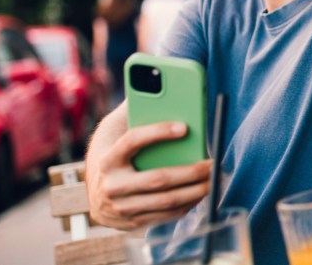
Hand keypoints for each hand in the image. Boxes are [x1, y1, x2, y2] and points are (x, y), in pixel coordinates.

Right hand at [86, 121, 211, 229]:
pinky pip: (167, 214)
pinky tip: (200, 193)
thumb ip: (135, 114)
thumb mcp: (119, 137)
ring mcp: (121, 208)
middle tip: (212, 164)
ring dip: (196, 190)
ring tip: (213, 179)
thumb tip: (159, 90)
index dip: (158, 132)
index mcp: (108, 159)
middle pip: (158, 178)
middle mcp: (111, 186)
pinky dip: (188, 203)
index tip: (185, 127)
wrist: (98, 193)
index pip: (132, 140)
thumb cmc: (121, 157)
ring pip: (167, 200)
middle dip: (191, 171)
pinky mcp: (132, 223)